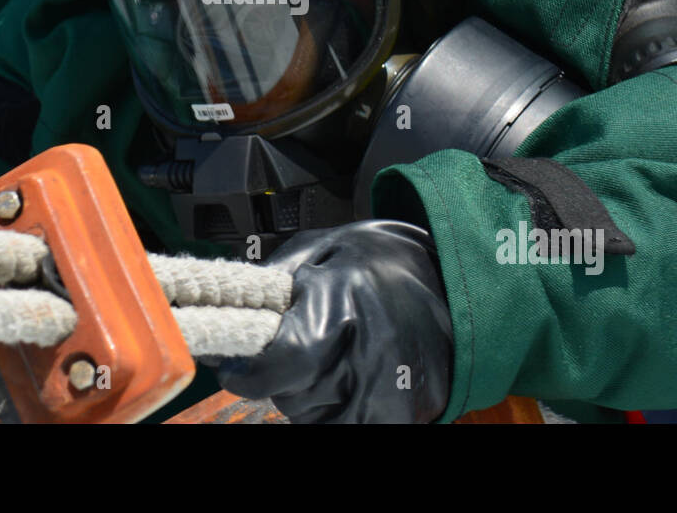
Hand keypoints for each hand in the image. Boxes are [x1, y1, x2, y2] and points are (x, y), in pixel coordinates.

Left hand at [213, 219, 452, 422]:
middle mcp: (371, 348)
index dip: (251, 375)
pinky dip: (345, 414)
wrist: (447, 269)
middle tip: (296, 356)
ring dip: (314, 404)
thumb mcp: (316, 249)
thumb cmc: (376, 257)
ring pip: (325, 422)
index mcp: (341, 304)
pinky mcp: (418, 407)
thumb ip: (273, 283)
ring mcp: (398, 383)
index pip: (285, 364)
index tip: (236, 373)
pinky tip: (349, 387)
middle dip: (285, 383)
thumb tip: (230, 313)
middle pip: (299, 399)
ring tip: (328, 366)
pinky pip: (361, 427)